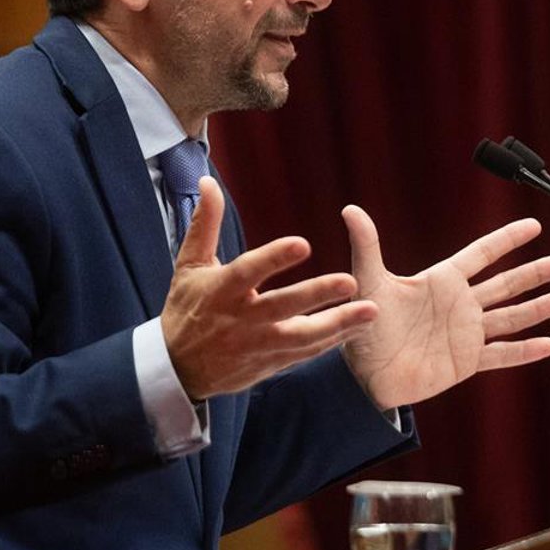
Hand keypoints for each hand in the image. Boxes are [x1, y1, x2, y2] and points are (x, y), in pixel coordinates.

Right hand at [162, 177, 379, 399]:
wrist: (178, 369)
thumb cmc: (186, 308)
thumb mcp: (189, 265)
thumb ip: (204, 223)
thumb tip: (208, 180)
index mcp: (221, 289)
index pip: (249, 271)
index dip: (274, 258)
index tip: (302, 244)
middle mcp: (240, 319)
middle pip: (282, 307)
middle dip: (317, 294)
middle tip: (351, 281)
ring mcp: (257, 345)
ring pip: (301, 337)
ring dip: (338, 325)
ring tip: (372, 312)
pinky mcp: (269, 364)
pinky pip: (304, 354)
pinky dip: (332, 342)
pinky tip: (359, 328)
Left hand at [339, 208, 549, 410]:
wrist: (364, 375)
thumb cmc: (363, 326)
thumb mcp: (368, 282)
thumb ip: (367, 246)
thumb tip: (350, 209)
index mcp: (442, 281)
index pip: (482, 254)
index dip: (508, 240)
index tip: (534, 225)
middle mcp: (459, 304)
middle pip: (506, 284)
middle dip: (535, 272)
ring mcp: (466, 333)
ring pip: (511, 316)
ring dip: (538, 308)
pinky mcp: (466, 361)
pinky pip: (501, 354)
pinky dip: (525, 351)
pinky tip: (549, 343)